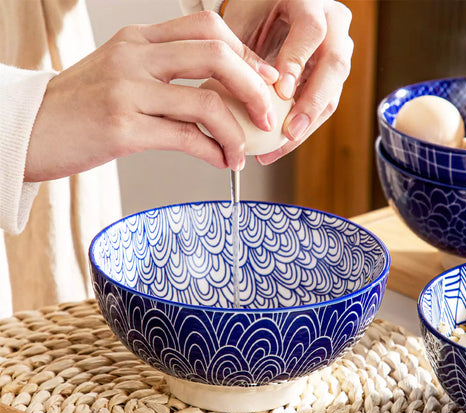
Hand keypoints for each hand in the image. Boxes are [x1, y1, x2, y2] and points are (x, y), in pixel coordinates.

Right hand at [25, 11, 278, 181]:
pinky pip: (185, 138)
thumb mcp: (118, 75)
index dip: (245, 52)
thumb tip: (210, 96)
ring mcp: (127, 91)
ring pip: (205, 102)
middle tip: (267, 113)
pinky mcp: (122, 128)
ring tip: (241, 151)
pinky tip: (221, 162)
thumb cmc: (77, 109)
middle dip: (254, 86)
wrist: (27, 131)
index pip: (207, 28)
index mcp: (137, 40)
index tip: (263, 80)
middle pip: (215, 55)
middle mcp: (135, 57)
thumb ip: (160, 76)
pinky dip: (213, 152)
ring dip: (236, 131)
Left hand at [222, 0, 353, 164]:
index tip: (280, 91)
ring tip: (281, 146)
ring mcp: (337, 51)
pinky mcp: (332, 77)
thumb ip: (246, 51)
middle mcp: (332, 25)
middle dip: (312, 103)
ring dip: (308, 124)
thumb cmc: (253, 12)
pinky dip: (303, 128)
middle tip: (291, 129)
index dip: (296, 61)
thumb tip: (242, 92)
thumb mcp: (244, 20)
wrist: (269, 12)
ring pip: (334, 92)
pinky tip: (281, 144)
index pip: (311, 31)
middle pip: (335, 65)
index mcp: (309, 2)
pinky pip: (324, 106)